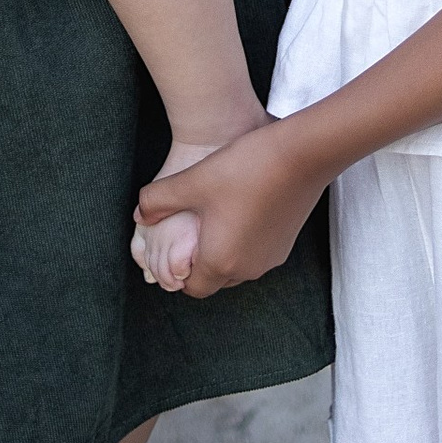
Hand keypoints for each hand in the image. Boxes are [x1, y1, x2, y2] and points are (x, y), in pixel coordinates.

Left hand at [136, 120, 325, 296]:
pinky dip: (244, 241)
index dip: (178, 271)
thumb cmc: (243, 169)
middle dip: (199, 261)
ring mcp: (271, 257)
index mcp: (221, 262)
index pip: (192, 287)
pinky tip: (238, 207)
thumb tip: (140, 215)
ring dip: (223, 251)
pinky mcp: (286, 243)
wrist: (301, 154)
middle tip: (189, 230)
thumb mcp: (191, 181)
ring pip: (237, 266)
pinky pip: (256, 253)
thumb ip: (157, 201)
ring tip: (212, 217)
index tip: (173, 245)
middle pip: (215, 279)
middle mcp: (248, 268)